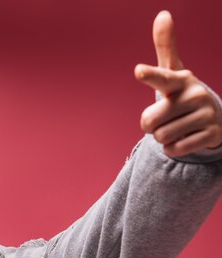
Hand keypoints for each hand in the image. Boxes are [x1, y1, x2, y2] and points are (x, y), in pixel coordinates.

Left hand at [135, 11, 221, 156]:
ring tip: (178, 126)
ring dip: (163, 137)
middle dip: (151, 125)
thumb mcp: (173, 74)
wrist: (216, 118)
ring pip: (161, 138)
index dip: (149, 75)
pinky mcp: (211, 135)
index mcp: (180, 81)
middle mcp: (194, 95)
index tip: (138, 70)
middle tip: (167, 118)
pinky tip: (186, 137)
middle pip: (148, 122)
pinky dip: (174, 148)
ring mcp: (205, 115)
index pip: (161, 78)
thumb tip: (163, 13)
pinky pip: (174, 149)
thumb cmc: (184, 95)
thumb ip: (165, 47)